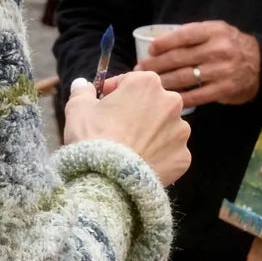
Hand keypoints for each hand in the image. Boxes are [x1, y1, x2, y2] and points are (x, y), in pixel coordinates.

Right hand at [64, 70, 190, 185]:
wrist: (108, 180)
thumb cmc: (93, 138)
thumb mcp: (78, 109)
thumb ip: (82, 91)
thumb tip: (81, 84)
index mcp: (146, 84)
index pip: (131, 80)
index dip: (115, 90)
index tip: (103, 101)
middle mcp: (171, 103)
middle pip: (153, 103)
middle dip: (137, 111)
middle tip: (117, 126)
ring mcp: (180, 132)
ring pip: (165, 128)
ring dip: (151, 133)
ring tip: (129, 148)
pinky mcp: (183, 157)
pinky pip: (170, 153)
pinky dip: (158, 156)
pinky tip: (141, 163)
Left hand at [140, 21, 260, 106]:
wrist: (261, 64)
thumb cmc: (230, 45)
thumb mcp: (216, 31)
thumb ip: (192, 35)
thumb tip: (158, 44)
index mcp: (214, 31)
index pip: (183, 35)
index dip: (163, 43)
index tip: (150, 49)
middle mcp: (218, 49)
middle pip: (179, 58)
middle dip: (156, 64)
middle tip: (140, 69)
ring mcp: (221, 71)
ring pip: (184, 77)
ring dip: (163, 81)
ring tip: (150, 83)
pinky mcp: (224, 89)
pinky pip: (196, 95)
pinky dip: (180, 97)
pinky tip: (167, 97)